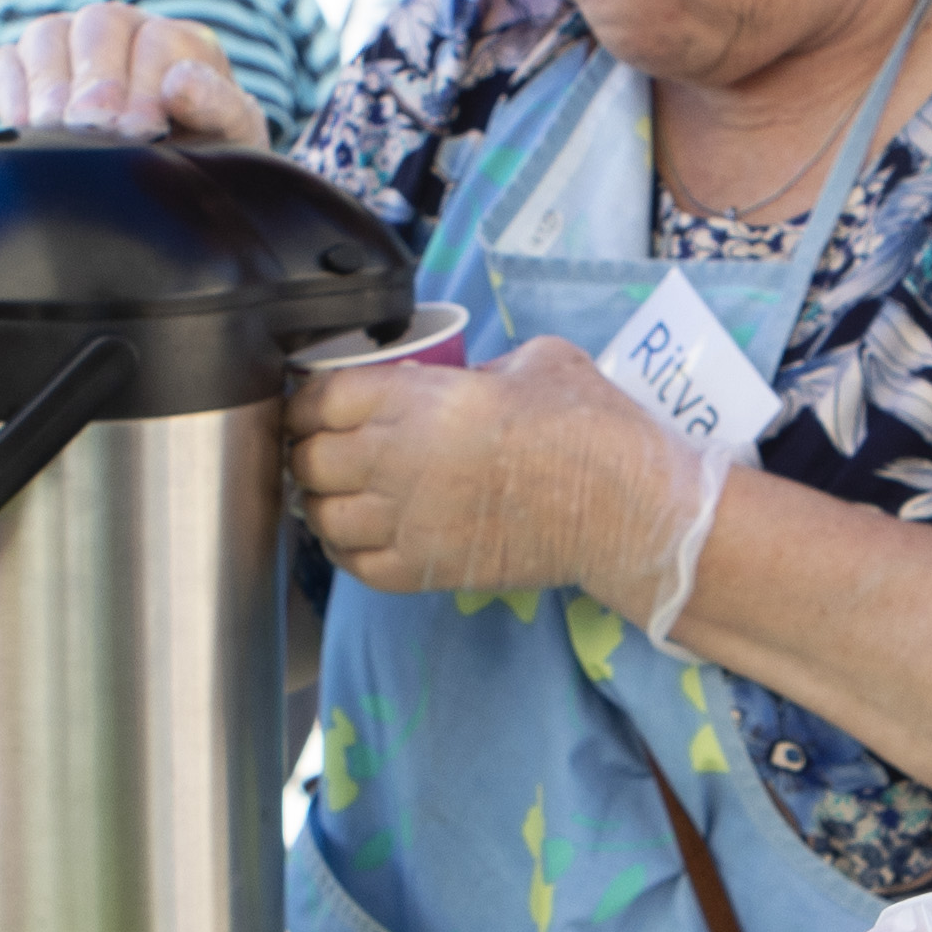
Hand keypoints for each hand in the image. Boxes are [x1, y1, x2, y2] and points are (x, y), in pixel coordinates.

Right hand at [0, 7, 264, 146]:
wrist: (172, 187)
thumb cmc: (205, 156)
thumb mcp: (229, 136)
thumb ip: (218, 106)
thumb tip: (180, 83)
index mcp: (178, 42)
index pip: (156, 40)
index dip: (147, 80)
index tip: (144, 128)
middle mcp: (122, 31)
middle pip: (98, 24)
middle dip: (97, 77)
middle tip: (95, 124)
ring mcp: (69, 47)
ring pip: (48, 35)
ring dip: (50, 81)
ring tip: (55, 128)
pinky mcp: (24, 74)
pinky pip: (4, 64)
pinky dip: (8, 88)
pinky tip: (21, 125)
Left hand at [289, 339, 722, 616]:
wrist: (623, 507)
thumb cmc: (589, 426)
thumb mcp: (532, 361)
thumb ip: (475, 369)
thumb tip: (457, 381)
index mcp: (418, 398)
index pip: (320, 399)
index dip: (308, 401)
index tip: (313, 404)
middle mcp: (398, 460)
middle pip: (311, 460)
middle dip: (309, 451)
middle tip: (323, 448)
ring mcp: (408, 521)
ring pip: (323, 518)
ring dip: (321, 503)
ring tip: (336, 493)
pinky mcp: (426, 570)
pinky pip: (356, 566)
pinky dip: (345, 550)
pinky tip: (355, 536)